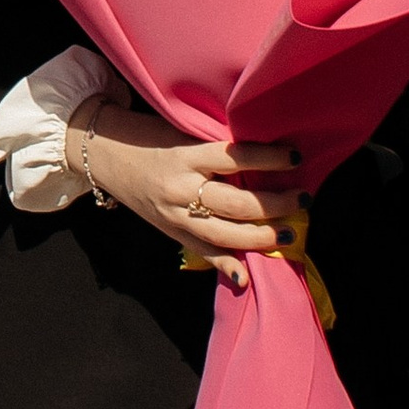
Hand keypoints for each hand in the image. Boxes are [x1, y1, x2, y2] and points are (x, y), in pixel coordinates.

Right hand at [74, 101, 303, 268]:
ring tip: (289, 233)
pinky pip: (201, 252)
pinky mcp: (170, 231)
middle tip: (303, 200)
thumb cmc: (151, 136)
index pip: (236, 158)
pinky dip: (224, 266)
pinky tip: (244, 276)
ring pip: (223, 233)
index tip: (296, 158)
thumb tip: (265, 155)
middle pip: (236, 202)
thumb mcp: (183, 132)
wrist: (105, 155)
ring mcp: (174, 214)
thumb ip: (218, 147)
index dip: (269, 159)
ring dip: (260, 237)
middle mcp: (180, 187)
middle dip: (274, 204)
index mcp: (186, 155)